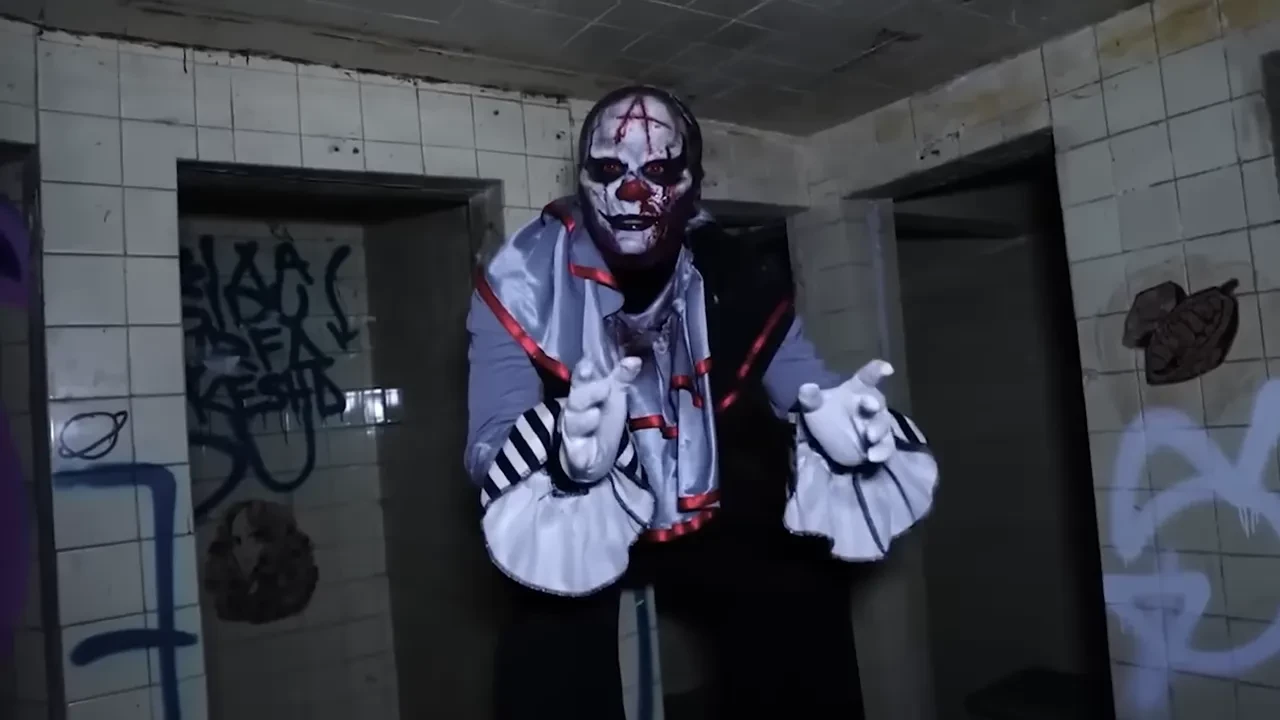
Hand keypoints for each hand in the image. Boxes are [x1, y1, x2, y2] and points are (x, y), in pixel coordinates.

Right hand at [559, 357, 641, 481]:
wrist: (595, 457)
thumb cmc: (603, 420)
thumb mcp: (614, 397)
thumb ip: (621, 377)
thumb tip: (635, 359)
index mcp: (583, 393)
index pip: (581, 379)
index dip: (583, 372)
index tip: (588, 365)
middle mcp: (575, 411)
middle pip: (576, 399)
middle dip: (588, 393)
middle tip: (604, 388)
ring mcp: (573, 433)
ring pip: (574, 424)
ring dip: (584, 419)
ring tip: (595, 414)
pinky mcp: (576, 455)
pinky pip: (576, 453)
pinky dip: (579, 452)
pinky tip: (585, 450)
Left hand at [797, 360, 895, 465]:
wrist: (828, 439)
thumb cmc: (825, 414)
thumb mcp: (814, 405)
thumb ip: (811, 397)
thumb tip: (806, 387)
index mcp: (858, 389)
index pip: (868, 376)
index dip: (877, 370)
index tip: (886, 368)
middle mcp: (872, 405)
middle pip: (877, 402)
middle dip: (874, 404)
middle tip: (871, 407)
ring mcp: (877, 425)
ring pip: (884, 426)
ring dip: (880, 430)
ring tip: (871, 438)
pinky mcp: (880, 445)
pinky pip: (886, 447)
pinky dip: (882, 452)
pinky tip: (872, 457)